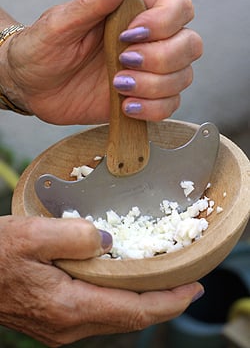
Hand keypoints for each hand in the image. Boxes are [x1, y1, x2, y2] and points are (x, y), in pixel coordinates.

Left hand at [0, 0, 201, 124]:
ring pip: (182, 78)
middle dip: (162, 58)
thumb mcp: (61, 24)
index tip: (128, 35)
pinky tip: (126, 106)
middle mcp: (148, 43)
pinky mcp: (141, 100)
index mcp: (133, 15)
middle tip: (122, 62)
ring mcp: (147, 74)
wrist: (33, 88)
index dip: (165, 22)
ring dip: (154, 86)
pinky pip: (169, 106)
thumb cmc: (42, 50)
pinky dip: (153, 109)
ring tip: (117, 86)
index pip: (179, 8)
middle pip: (190, 45)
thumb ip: (92, 3)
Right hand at [0, 215, 203, 346]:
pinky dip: (120, 300)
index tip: (194, 288)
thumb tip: (106, 241)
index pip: (133, 310)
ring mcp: (61, 326)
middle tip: (187, 285)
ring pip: (115, 318)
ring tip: (163, 282)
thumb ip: (73, 236)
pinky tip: (125, 283)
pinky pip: (100, 313)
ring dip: (143, 301)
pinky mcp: (56, 320)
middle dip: (163, 303)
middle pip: (129, 318)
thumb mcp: (32, 234)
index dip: (169, 302)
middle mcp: (67, 324)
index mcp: (67, 306)